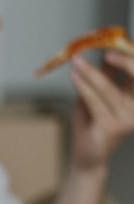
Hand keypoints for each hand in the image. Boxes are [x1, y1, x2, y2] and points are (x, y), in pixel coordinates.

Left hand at [69, 50, 133, 172]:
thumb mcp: (98, 96)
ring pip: (108, 88)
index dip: (132, 56)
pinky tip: (75, 76)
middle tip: (104, 50)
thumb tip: (105, 52)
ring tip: (76, 62)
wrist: (87, 157)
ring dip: (91, 72)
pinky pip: (95, 100)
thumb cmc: (92, 126)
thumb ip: (105, 76)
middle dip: (123, 60)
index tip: (115, 46)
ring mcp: (126, 119)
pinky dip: (84, 86)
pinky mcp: (112, 127)